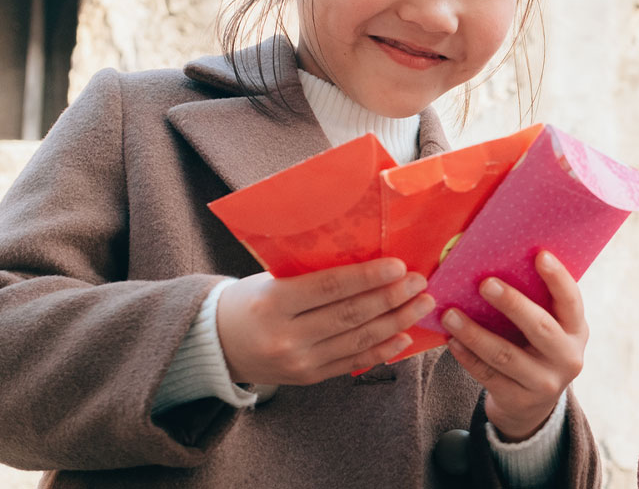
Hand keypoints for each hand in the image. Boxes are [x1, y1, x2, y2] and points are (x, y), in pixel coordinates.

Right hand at [216, 258, 434, 385]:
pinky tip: (404, 335)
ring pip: (357, 341)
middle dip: (391, 298)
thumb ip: (312, 275)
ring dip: (396, 322)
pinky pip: (352, 363)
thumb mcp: (272, 280)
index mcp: (273, 302)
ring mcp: (299, 362)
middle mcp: (286, 337)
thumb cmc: (250, 300)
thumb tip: (368, 260)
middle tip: (420, 283)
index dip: (368, 277)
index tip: (399, 266)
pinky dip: (382, 350)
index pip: (330, 287)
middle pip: (350, 316)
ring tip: (420, 305)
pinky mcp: (309, 378)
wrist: (217, 343)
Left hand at [442, 251, 587, 441]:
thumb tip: (500, 261)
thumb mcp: (550, 329)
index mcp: (577, 331)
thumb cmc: (536, 348)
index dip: (558, 278)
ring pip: (505, 355)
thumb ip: (538, 303)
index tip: (539, 254)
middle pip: (540, 328)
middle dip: (512, 303)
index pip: (572, 301)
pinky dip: (467, 356)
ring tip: (450, 314)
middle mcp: (567, 358)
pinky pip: (488, 375)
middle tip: (484, 283)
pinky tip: (451, 341)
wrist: (532, 405)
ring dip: (474, 332)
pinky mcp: (518, 400)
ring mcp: (544, 383)